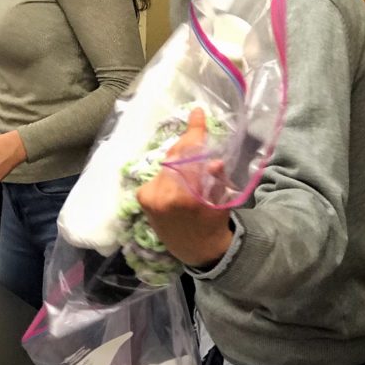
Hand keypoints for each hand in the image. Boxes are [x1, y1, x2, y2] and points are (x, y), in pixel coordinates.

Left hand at [136, 108, 233, 266]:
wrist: (197, 251)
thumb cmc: (214, 224)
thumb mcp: (222, 201)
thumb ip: (216, 179)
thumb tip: (213, 161)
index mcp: (184, 196)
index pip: (188, 155)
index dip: (194, 132)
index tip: (197, 112)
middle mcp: (161, 195)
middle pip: (174, 156)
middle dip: (187, 143)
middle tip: (196, 129)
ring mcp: (149, 197)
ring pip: (166, 164)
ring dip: (179, 159)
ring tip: (192, 160)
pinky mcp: (143, 199)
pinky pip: (159, 175)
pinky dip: (170, 170)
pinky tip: (180, 175)